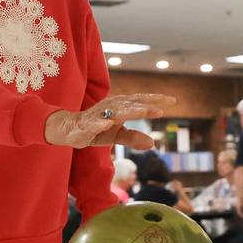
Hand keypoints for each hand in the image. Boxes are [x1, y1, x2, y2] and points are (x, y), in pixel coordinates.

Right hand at [44, 93, 173, 148]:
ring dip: (129, 111)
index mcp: (120, 106)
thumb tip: (153, 143)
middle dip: (146, 105)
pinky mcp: (86, 125)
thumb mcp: (116, 136)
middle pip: (131, 104)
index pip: (140, 101)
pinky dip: (101, 123)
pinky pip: (94, 124)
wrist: (69, 130)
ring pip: (115, 112)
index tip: (173, 100)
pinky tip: (109, 124)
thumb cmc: (95, 130)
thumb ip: (133, 138)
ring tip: (144, 111)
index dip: (155, 99)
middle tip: (162, 108)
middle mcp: (110, 106)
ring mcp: (98, 115)